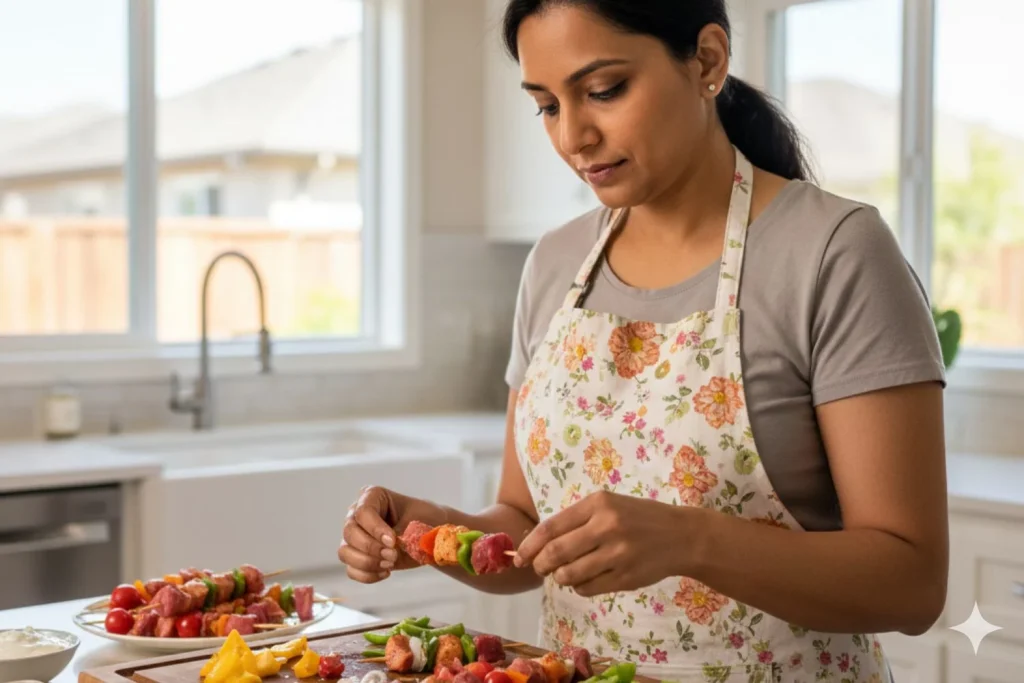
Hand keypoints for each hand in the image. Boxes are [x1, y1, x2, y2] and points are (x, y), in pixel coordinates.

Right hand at [338, 486, 420, 582]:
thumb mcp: (416, 521)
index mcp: (372, 496)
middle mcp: (357, 514)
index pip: (363, 512)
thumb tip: (385, 548)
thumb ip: (398, 532)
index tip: (392, 542)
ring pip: (344, 552)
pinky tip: (386, 572)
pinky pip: (351, 570)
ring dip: (367, 563)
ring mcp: (354, 536)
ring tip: (390, 564)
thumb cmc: (424, 520)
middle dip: (371, 548)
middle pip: (349, 532)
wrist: (430, 536)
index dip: (375, 529)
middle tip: (393, 555)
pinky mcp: (357, 556)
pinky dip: (367, 575)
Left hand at [514, 490, 694, 596]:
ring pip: (570, 574)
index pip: (551, 527)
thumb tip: (537, 544)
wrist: (681, 535)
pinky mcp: (626, 577)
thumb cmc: (638, 518)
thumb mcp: (609, 506)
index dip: (530, 545)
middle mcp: (607, 526)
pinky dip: (580, 587)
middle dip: (541, 565)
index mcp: (598, 504)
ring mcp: (617, 553)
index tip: (519, 557)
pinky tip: (587, 579)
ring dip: (561, 578)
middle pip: (556, 553)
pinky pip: (588, 588)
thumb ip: (577, 521)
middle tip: (540, 568)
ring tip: (565, 573)